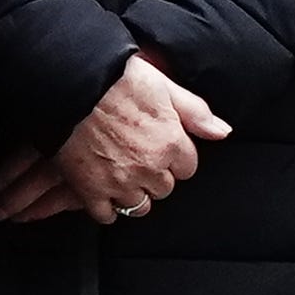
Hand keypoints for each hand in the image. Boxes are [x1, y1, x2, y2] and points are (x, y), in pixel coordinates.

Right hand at [0, 55, 230, 220]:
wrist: (72, 84)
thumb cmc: (117, 79)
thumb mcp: (165, 86)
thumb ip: (196, 113)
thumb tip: (223, 133)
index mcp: (171, 142)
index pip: (187, 169)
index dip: (174, 158)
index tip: (160, 148)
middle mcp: (149, 167)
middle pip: (164, 189)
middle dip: (155, 176)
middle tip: (137, 157)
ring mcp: (119, 181)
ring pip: (139, 206)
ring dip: (133, 193)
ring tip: (121, 174)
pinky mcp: (90, 190)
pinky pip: (107, 216)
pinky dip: (106, 207)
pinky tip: (102, 192)